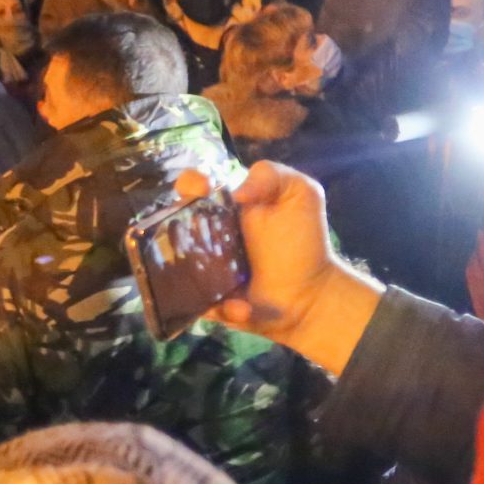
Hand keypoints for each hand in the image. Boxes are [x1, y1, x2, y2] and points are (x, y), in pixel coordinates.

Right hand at [175, 164, 382, 375]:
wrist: (312, 293)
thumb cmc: (304, 242)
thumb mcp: (300, 194)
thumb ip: (272, 176)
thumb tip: (236, 192)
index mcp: (223, 208)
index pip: (193, 188)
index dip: (190, 184)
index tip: (201, 189)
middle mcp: (205, 237)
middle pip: (171, 223)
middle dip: (172, 221)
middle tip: (197, 230)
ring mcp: (202, 271)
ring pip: (176, 267)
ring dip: (192, 271)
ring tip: (224, 280)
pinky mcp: (208, 303)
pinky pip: (199, 305)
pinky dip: (223, 307)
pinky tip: (243, 306)